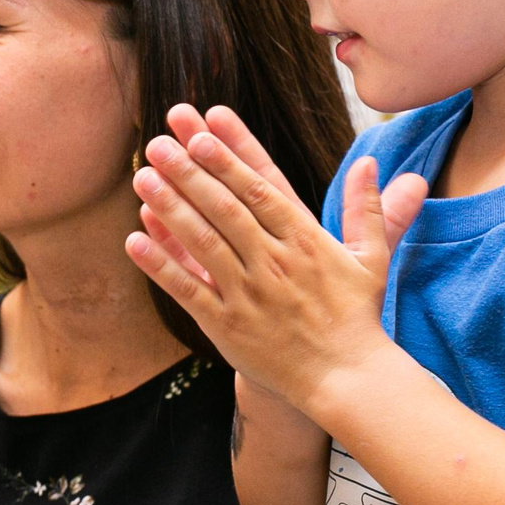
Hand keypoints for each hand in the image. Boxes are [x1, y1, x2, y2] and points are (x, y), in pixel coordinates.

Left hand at [124, 104, 424, 418]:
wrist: (346, 378)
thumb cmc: (356, 316)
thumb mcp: (371, 257)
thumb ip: (368, 207)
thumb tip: (370, 160)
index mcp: (306, 240)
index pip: (263, 187)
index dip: (231, 156)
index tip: (205, 127)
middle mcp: (274, 262)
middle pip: (226, 207)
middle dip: (191, 171)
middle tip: (160, 140)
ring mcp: (248, 294)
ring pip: (203, 243)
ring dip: (171, 207)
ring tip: (143, 175)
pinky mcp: (227, 325)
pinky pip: (189, 290)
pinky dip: (161, 265)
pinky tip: (134, 239)